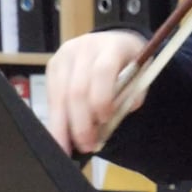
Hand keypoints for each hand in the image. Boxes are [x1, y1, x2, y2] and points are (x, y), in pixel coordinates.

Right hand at [45, 29, 148, 155]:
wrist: (112, 42)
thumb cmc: (128, 62)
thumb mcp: (140, 73)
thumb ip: (133, 94)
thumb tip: (118, 115)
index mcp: (112, 46)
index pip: (102, 71)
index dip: (102, 99)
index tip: (105, 120)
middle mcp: (85, 47)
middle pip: (77, 88)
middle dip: (80, 122)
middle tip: (87, 145)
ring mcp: (65, 55)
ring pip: (59, 95)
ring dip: (63, 126)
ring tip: (67, 148)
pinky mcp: (52, 65)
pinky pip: (51, 96)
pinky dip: (55, 119)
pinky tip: (60, 135)